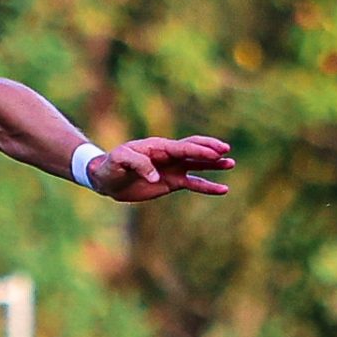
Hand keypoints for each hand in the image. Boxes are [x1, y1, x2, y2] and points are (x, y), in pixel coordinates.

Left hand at [89, 136, 235, 200]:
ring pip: (198, 165)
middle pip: (194, 149)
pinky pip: (193, 183)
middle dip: (210, 149)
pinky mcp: (171, 182)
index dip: (198, 149)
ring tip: (231, 164)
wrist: (106, 179)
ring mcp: (172, 168)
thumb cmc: (110, 165)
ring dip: (214, 164)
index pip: (183, 147)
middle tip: (226, 151)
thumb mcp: (119, 160)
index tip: (214, 152)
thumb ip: (138, 164)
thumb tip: (156, 177)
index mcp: (158, 147)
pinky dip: (207, 186)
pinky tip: (222, 190)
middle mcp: (168, 155)